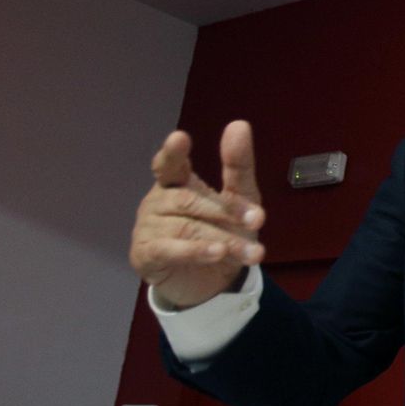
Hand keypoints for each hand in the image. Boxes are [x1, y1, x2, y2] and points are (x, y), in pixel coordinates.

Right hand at [129, 120, 266, 308]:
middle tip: (258, 221)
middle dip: (227, 211)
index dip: (173, 152)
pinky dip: (196, 251)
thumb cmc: (221, 230)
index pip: (170, 164)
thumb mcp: (240, 199)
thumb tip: (240, 124)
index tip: (180, 138)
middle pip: (190, 200)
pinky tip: (217, 254)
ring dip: (225, 240)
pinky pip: (171, 250)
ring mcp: (147, 228)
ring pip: (188, 228)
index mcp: (175, 182)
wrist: (210, 281)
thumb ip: (238, 166)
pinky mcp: (146, 255)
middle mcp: (157, 201)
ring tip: (255, 252)